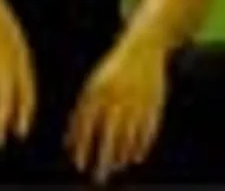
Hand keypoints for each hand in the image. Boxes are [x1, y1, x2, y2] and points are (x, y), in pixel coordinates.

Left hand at [64, 33, 168, 184]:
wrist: (142, 48)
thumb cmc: (112, 70)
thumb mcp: (94, 84)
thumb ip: (83, 111)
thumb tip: (71, 142)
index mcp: (97, 89)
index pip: (86, 122)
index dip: (81, 144)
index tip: (78, 162)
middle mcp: (116, 97)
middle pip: (108, 135)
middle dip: (101, 159)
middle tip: (97, 177)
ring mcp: (136, 101)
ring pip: (127, 136)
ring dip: (120, 155)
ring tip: (114, 167)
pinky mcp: (153, 104)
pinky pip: (146, 132)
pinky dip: (140, 146)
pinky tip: (134, 158)